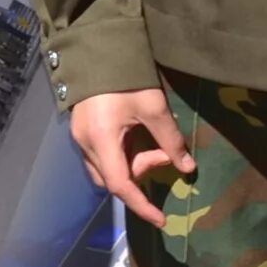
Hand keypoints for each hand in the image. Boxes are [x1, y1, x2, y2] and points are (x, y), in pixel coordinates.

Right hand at [69, 87, 193, 228]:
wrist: (95, 46)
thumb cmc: (125, 76)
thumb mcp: (154, 107)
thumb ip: (170, 140)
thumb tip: (187, 167)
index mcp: (101, 139)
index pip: (120, 185)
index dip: (141, 206)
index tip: (161, 220)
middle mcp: (85, 143)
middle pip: (112, 179)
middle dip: (140, 175)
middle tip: (163, 154)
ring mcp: (79, 135)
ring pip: (106, 169)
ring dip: (131, 165)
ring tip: (151, 143)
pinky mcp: (81, 128)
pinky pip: (101, 155)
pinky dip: (121, 155)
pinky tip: (135, 136)